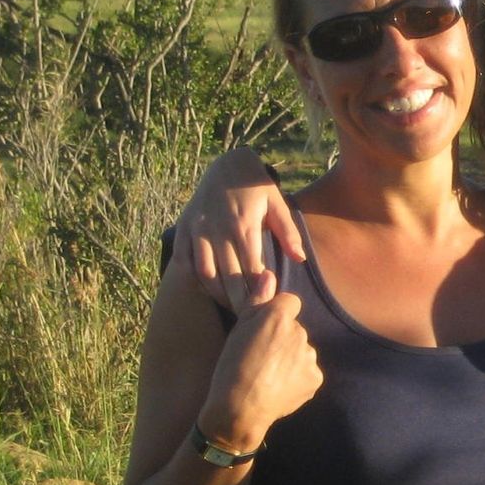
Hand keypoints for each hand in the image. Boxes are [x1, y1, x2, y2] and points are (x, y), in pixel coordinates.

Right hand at [178, 148, 303, 314]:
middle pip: (228, 276)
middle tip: (251, 320)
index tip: (267, 308)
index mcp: (243, 226)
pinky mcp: (184, 228)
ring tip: (231, 307)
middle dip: (239, 301)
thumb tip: (299, 259)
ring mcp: (197, 230)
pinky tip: (209, 290)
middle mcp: (217, 230)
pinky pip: (185, 260)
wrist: (226, 164)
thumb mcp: (277, 203)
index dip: (259, 292)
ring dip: (217, 294)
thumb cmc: (257, 187)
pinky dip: (195, 278)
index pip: (251, 270)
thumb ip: (288, 232)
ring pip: (204, 273)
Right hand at [199, 293, 322, 453]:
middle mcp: (299, 333)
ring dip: (290, 358)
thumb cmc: (231, 367)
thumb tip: (269, 275)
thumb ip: (257, 301)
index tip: (263, 330)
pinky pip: (307, 371)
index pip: (289, 302)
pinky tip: (278, 386)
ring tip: (267, 374)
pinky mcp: (315, 378)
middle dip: (282, 339)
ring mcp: (309, 357)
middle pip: (294, 328)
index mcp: (278, 317)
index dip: (275, 314)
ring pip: (301, 350)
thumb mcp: (237, 330)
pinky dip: (297, 377)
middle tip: (260, 357)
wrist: (239, 409)